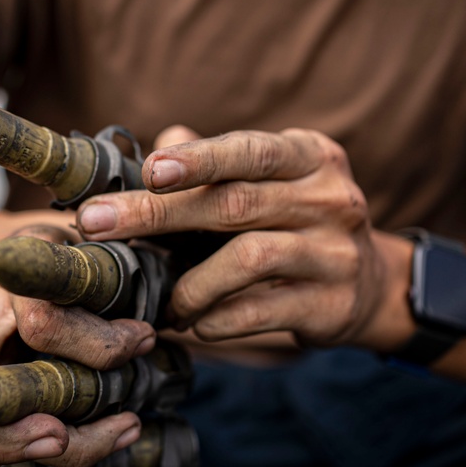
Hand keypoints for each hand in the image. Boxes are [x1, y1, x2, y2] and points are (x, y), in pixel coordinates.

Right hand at [0, 220, 155, 466]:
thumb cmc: (41, 255)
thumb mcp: (73, 241)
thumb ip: (106, 268)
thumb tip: (158, 320)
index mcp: (1, 289)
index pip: (41, 324)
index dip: (97, 342)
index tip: (143, 340)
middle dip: (54, 424)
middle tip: (120, 426)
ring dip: (58, 457)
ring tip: (121, 437)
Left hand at [75, 125, 407, 350]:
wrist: (370, 284)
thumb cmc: (295, 222)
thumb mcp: (268, 182)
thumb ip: (215, 164)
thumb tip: (158, 142)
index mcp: (309, 156)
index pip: (250, 150)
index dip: (198, 159)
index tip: (148, 171)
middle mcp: (328, 197)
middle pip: (234, 203)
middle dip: (157, 214)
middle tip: (95, 224)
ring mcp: (335, 252)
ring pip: (249, 259)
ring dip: (190, 283)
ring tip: (164, 302)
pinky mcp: (330, 303)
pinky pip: (259, 312)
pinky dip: (215, 319)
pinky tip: (193, 323)